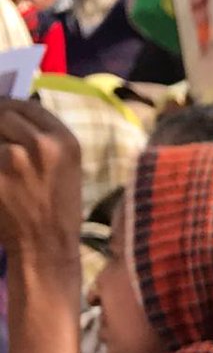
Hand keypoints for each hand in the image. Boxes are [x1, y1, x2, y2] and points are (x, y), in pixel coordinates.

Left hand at [0, 98, 81, 258]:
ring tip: (2, 163)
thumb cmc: (58, 208)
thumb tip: (8, 114)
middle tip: (0, 143)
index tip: (2, 114)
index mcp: (64, 141)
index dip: (9, 107)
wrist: (46, 247)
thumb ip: (44, 137)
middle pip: (2, 113)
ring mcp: (12, 158)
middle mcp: (40, 145)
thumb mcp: (67, 167)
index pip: (26, 105)